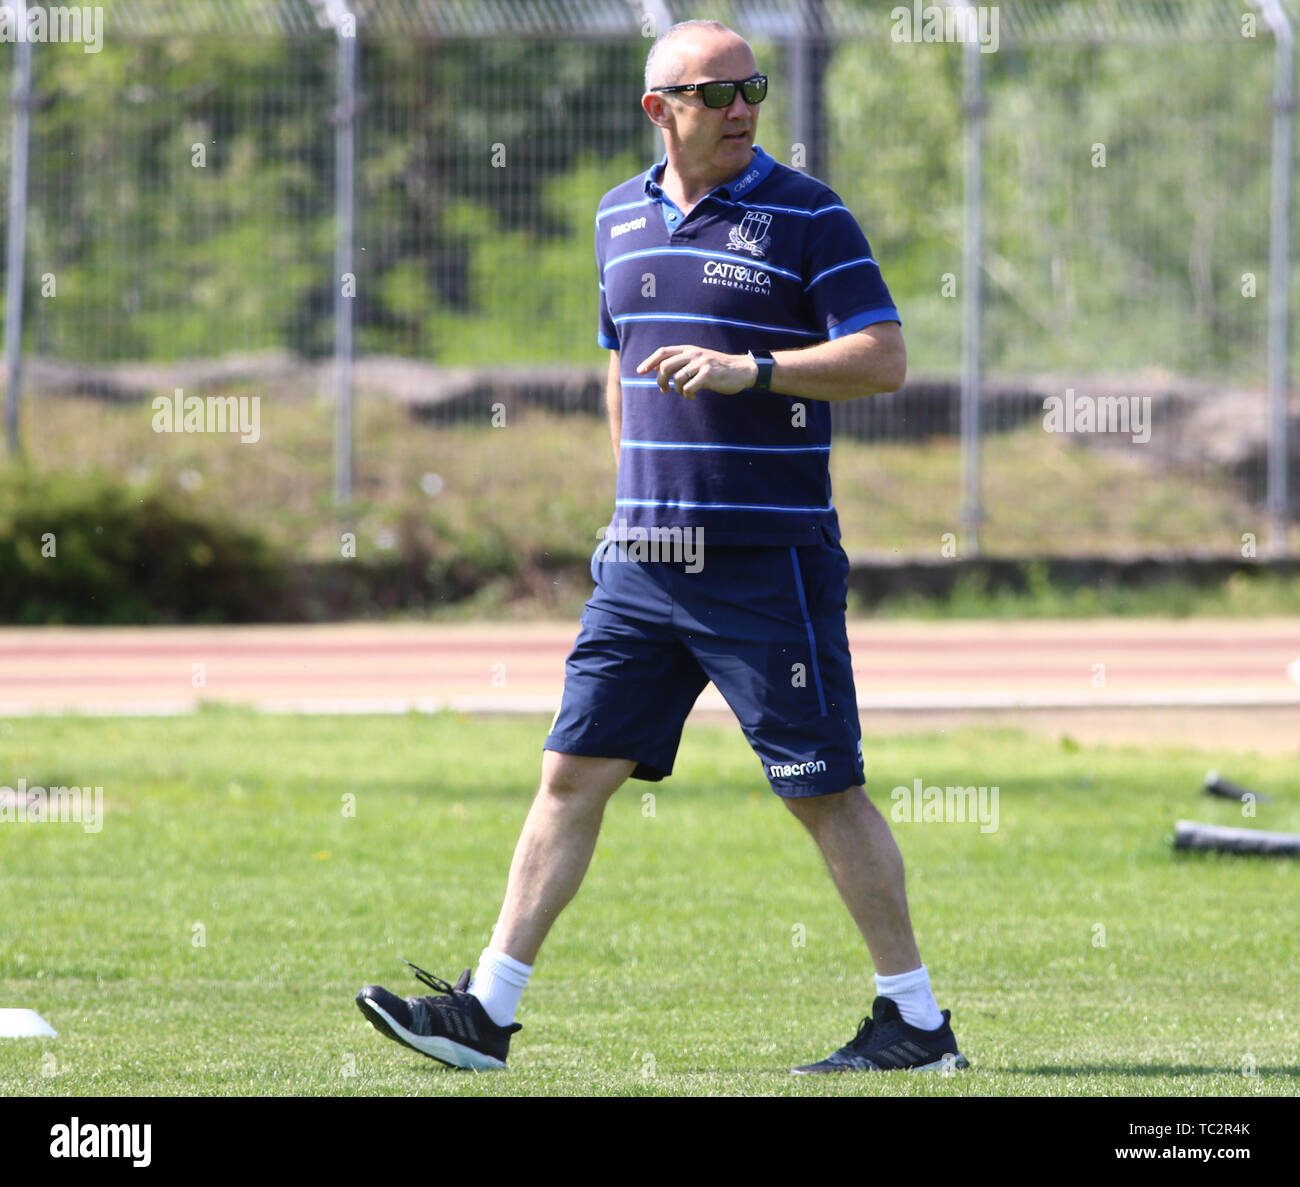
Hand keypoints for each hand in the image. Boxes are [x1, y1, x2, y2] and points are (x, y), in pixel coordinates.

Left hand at [635, 345, 758, 400]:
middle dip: (660, 381)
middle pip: (665, 366)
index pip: (663, 351)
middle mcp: (693, 353)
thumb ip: (680, 362)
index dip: (649, 361)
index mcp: (688, 349)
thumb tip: (656, 367)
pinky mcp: (708, 375)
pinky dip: (687, 395)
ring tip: (685, 393)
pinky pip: (688, 387)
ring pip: (676, 379)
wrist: (741, 370)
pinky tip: (694, 396)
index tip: (640, 371)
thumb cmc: (717, 368)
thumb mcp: (697, 360)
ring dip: (677, 390)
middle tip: (664, 390)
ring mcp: (701, 363)